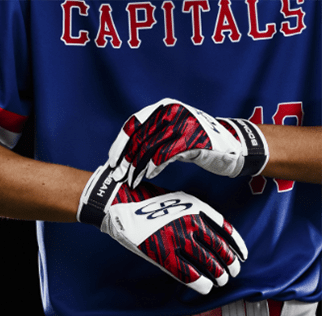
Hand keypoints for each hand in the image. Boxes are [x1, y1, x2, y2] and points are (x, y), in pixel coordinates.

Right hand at [77, 164, 247, 294]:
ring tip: (221, 281)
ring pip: (208, 264)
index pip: (226, 230)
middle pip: (220, 249)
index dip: (237, 246)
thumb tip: (208, 232)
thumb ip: (195, 213)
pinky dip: (200, 283)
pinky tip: (205, 287)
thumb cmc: (146, 200)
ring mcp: (178, 240)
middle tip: (233, 271)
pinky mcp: (164, 255)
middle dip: (230, 264)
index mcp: (197, 208)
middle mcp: (191, 224)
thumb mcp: (178, 199)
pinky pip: (188, 274)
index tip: (242, 254)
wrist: (120, 203)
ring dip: (218, 276)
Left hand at [108, 98, 268, 187]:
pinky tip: (149, 174)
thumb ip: (155, 135)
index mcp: (164, 107)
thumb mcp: (174, 132)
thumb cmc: (200, 142)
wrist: (232, 144)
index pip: (133, 124)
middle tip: (118, 175)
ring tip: (131, 180)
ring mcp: (183, 124)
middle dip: (126, 159)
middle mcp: (172, 112)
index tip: (112, 160)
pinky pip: (166, 154)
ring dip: (138, 167)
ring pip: (150, 147)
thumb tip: (130, 151)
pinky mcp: (193, 139)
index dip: (120, 144)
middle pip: (140, 137)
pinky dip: (155, 166)